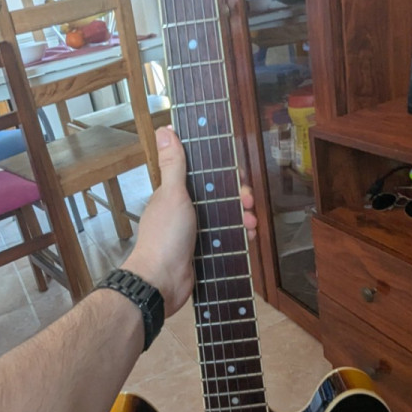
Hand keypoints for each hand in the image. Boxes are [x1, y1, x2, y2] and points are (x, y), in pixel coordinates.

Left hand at [124, 128, 257, 316]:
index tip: (238, 172)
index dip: (222, 170)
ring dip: (241, 216)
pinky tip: (249, 237)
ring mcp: (194, 231)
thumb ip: (173, 164)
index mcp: (176, 193)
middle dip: (237, 196)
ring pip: (225, 217)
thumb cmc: (164, 237)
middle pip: (218, 195)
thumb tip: (165, 130)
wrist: (161, 282)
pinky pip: (226, 238)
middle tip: (248, 200)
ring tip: (251, 222)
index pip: (202, 173)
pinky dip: (239, 236)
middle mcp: (185, 210)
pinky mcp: (204, 250)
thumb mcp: (172, 195)